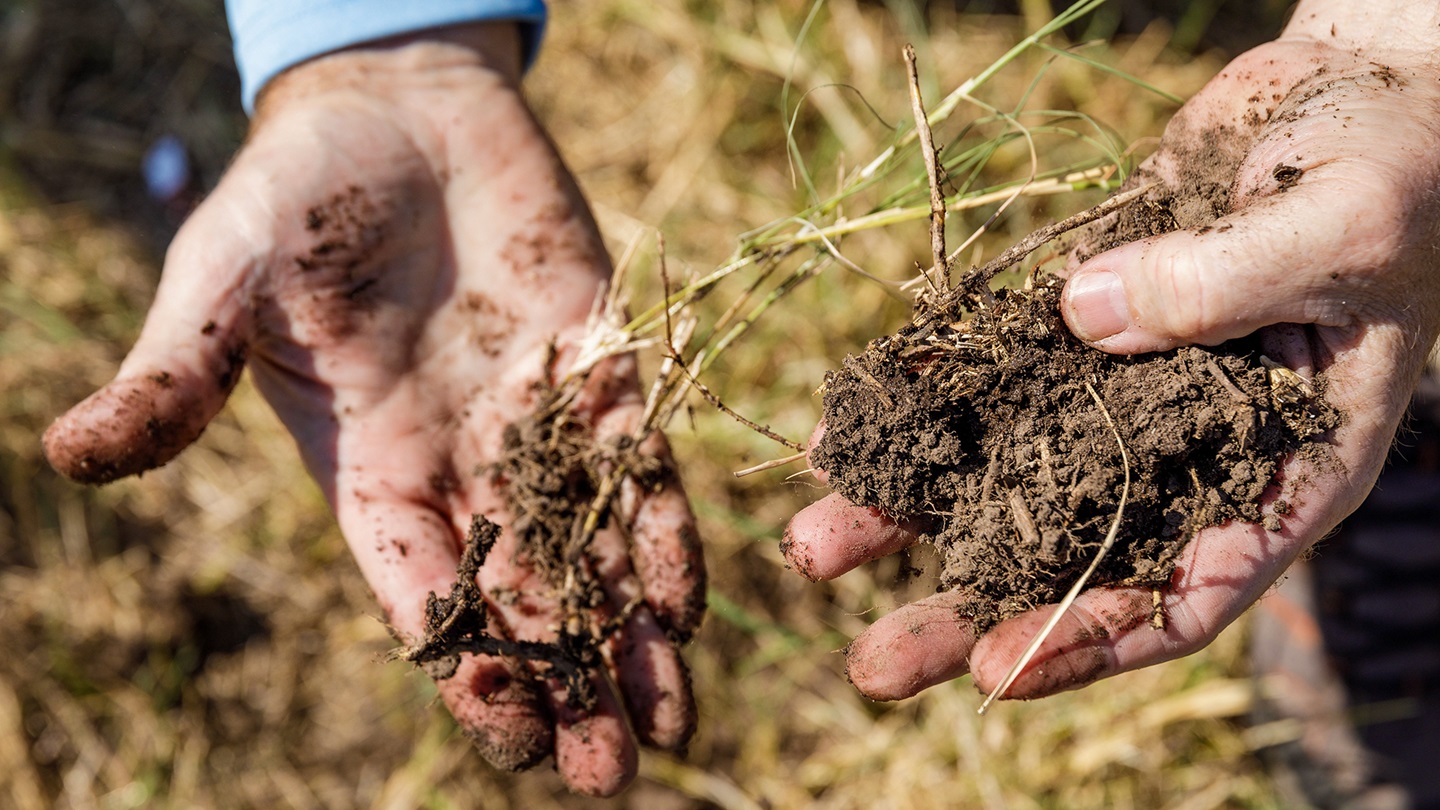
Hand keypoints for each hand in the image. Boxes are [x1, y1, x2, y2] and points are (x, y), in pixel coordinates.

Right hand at [42, 24, 702, 795]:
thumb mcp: (222, 279)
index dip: (464, 668)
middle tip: (609, 772)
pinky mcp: (605, 370)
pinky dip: (669, 531)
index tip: (510, 738)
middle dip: (566, 686)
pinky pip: (647, 467)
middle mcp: (465, 470)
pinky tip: (692, 602)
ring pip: (596, 554)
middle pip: (521, 601)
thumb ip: (176, 373)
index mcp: (373, 472)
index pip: (422, 596)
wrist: (398, 111)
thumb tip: (70, 453)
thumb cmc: (295, 193)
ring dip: (634, 639)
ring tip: (673, 725)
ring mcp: (541, 427)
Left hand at [783, 4, 1439, 701]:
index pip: (1187, 595)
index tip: (996, 670)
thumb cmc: (1394, 170)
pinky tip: (834, 429)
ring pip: (1002, 466)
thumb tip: (1084, 317)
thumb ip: (1227, 281)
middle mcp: (1183, 447)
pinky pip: (980, 369)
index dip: (1092, 640)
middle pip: (1068, 553)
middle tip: (872, 662)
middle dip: (967, 607)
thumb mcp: (1341, 229)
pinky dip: (912, 398)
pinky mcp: (1066, 320)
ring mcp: (1116, 386)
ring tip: (813, 545)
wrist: (1352, 92)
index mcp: (1281, 470)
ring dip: (908, 507)